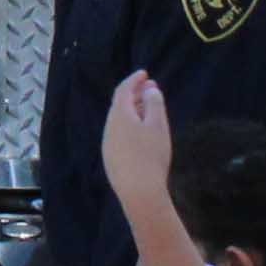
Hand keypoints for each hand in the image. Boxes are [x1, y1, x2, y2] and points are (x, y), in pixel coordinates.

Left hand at [98, 70, 181, 224]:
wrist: (138, 192)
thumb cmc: (151, 155)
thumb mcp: (158, 125)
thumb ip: (154, 104)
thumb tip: (149, 90)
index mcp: (119, 116)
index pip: (123, 90)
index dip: (134, 80)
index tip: (144, 74)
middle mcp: (109, 128)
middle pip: (120, 105)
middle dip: (135, 95)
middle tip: (150, 89)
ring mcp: (108, 145)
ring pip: (119, 121)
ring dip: (133, 112)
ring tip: (148, 110)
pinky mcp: (111, 159)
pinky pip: (119, 135)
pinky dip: (129, 127)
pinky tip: (140, 134)